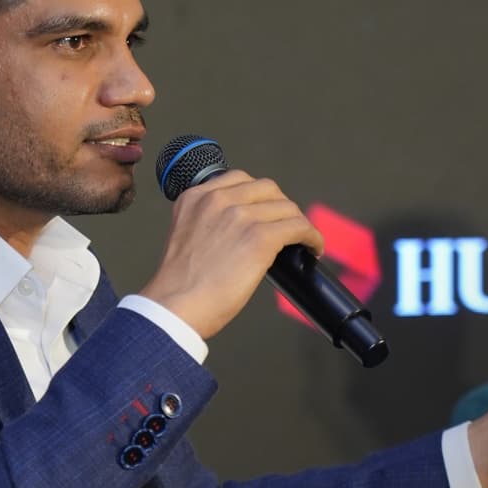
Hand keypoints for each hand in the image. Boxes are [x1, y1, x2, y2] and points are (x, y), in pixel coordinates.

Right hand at [140, 169, 324, 339]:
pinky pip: (299, 227)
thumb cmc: (178, 286)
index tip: (266, 213)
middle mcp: (218, 199)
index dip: (260, 197)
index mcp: (196, 197)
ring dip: (299, 223)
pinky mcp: (260, 238)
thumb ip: (207, 224)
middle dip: (281, 206)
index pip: (240, 180)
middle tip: (286, 227)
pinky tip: (313, 248)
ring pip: (287, 208)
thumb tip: (239, 233)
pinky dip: (311, 236)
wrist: (174, 307)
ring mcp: (240, 216)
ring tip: (303, 241)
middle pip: (267, 188)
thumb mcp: (185, 237)